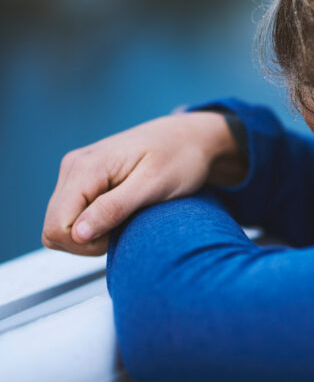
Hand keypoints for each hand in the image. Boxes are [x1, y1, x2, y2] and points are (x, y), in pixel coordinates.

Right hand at [42, 111, 245, 255]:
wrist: (190, 137)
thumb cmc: (180, 158)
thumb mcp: (154, 186)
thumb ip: (115, 208)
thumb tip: (78, 234)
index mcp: (87, 167)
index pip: (58, 227)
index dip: (88, 243)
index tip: (122, 232)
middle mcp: (73, 167)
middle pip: (55, 229)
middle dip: (90, 241)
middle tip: (128, 226)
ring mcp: (76, 172)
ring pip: (63, 224)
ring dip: (93, 234)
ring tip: (128, 217)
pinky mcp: (84, 179)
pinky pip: (75, 215)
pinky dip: (97, 224)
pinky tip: (123, 213)